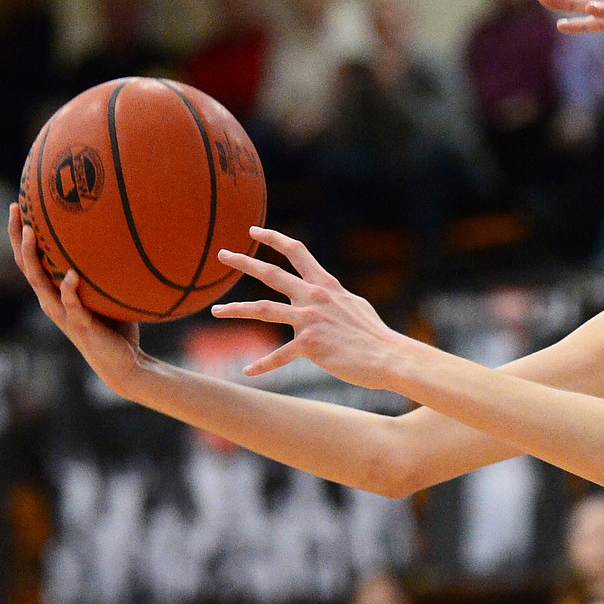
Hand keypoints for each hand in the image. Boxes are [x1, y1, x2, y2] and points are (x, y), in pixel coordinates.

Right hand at [7, 203, 142, 394]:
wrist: (124, 362)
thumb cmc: (116, 325)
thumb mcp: (109, 292)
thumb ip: (108, 271)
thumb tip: (126, 236)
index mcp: (55, 292)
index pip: (31, 259)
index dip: (21, 233)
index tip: (19, 205)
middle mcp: (52, 301)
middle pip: (26, 264)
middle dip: (18, 236)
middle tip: (17, 209)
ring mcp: (63, 313)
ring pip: (40, 282)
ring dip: (34, 258)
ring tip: (33, 233)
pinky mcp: (80, 325)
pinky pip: (71, 305)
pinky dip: (69, 290)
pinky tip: (71, 275)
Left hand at [212, 227, 401, 386]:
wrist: (388, 357)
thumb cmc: (374, 335)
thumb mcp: (355, 306)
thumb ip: (335, 298)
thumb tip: (329, 295)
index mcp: (326, 285)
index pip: (297, 252)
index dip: (273, 238)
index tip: (253, 231)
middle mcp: (315, 297)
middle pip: (272, 273)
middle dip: (244, 262)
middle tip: (222, 254)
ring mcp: (310, 320)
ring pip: (263, 309)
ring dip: (236, 310)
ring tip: (215, 311)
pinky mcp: (310, 345)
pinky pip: (279, 355)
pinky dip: (262, 365)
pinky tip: (248, 372)